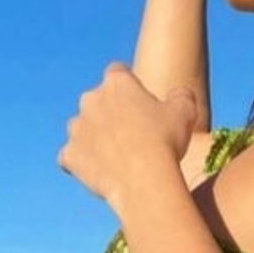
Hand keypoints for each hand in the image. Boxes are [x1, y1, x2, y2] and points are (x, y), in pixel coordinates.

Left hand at [57, 63, 197, 208]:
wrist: (143, 179)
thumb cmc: (165, 141)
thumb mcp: (185, 111)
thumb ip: (180, 96)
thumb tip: (178, 94)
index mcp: (117, 83)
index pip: (117, 72)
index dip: (129, 86)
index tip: (139, 102)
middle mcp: (91, 100)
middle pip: (97, 100)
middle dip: (109, 113)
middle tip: (131, 134)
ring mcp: (76, 128)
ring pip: (81, 128)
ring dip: (93, 137)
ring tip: (115, 156)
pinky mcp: (68, 155)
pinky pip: (70, 157)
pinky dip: (80, 163)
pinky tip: (97, 171)